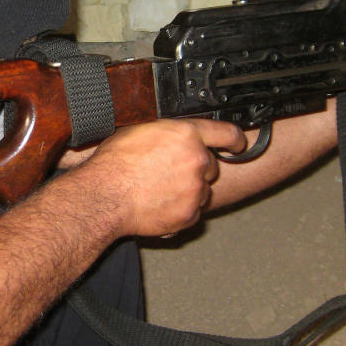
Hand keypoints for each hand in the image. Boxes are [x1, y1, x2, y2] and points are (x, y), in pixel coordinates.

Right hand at [76, 119, 245, 238]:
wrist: (105, 197)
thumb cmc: (115, 164)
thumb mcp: (141, 131)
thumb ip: (168, 132)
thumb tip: (174, 134)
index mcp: (186, 134)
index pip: (226, 133)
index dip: (236, 139)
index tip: (239, 144)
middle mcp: (197, 160)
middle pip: (210, 165)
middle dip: (195, 169)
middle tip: (168, 172)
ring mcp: (196, 190)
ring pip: (201, 190)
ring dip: (187, 190)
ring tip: (158, 189)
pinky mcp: (189, 214)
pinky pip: (192, 211)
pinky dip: (179, 210)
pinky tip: (158, 203)